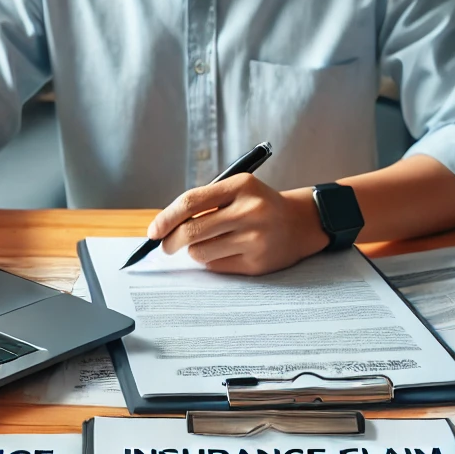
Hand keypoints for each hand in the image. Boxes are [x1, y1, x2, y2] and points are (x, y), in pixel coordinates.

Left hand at [148, 174, 329, 274]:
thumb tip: (163, 227)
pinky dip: (211, 261)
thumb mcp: (236, 191)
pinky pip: (216, 267)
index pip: (190, 202)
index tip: (153, 231)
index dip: (166, 218)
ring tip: (208, 244)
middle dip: (171, 241)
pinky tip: (225, 252)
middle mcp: (250, 211)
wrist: (301, 223)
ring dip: (194, 251)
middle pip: (192, 231)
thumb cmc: (258, 206)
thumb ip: (204, 203)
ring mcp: (255, 239)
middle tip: (166, 246)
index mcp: (241, 186)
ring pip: (201, 252)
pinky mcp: (257, 263)